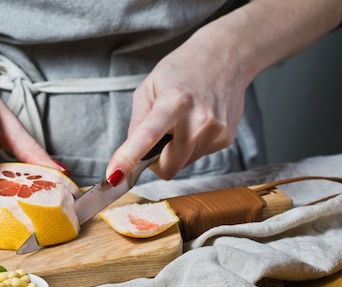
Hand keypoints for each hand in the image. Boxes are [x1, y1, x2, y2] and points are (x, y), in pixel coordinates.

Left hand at [106, 25, 246, 184]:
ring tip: (180, 123)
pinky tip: (195, 123)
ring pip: (182, 165)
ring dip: (174, 152)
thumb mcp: (149, 87)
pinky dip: (190, 146)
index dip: (128, 158)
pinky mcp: (225, 139)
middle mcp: (198, 119)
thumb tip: (128, 153)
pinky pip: (197, 157)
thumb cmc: (184, 69)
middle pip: (167, 167)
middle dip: (156, 161)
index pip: (148, 136)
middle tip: (158, 138)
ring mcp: (215, 131)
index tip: (114, 176)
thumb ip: (137, 122)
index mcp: (174, 102)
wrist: (227, 56)